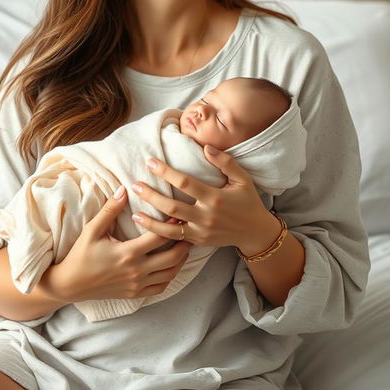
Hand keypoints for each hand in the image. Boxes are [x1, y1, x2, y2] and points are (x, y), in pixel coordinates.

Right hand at [51, 187, 191, 302]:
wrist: (69, 284)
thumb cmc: (80, 255)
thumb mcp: (92, 230)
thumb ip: (110, 209)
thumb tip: (123, 189)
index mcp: (127, 253)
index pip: (158, 237)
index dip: (170, 225)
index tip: (178, 215)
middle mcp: (136, 270)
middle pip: (171, 257)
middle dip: (184, 243)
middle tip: (189, 230)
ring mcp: (137, 284)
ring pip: (170, 274)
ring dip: (181, 260)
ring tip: (185, 246)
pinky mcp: (135, 294)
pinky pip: (161, 287)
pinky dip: (170, 276)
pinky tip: (172, 265)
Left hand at [131, 146, 269, 252]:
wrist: (255, 231)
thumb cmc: (248, 201)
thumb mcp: (242, 178)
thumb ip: (225, 162)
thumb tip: (205, 147)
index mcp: (215, 197)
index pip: (185, 183)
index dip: (166, 172)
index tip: (150, 162)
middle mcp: (206, 215)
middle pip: (172, 206)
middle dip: (151, 196)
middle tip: (134, 185)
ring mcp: (201, 231)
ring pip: (170, 228)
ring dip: (150, 221)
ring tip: (134, 212)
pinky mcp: (199, 241)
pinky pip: (176, 239)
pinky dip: (160, 234)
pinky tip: (147, 228)